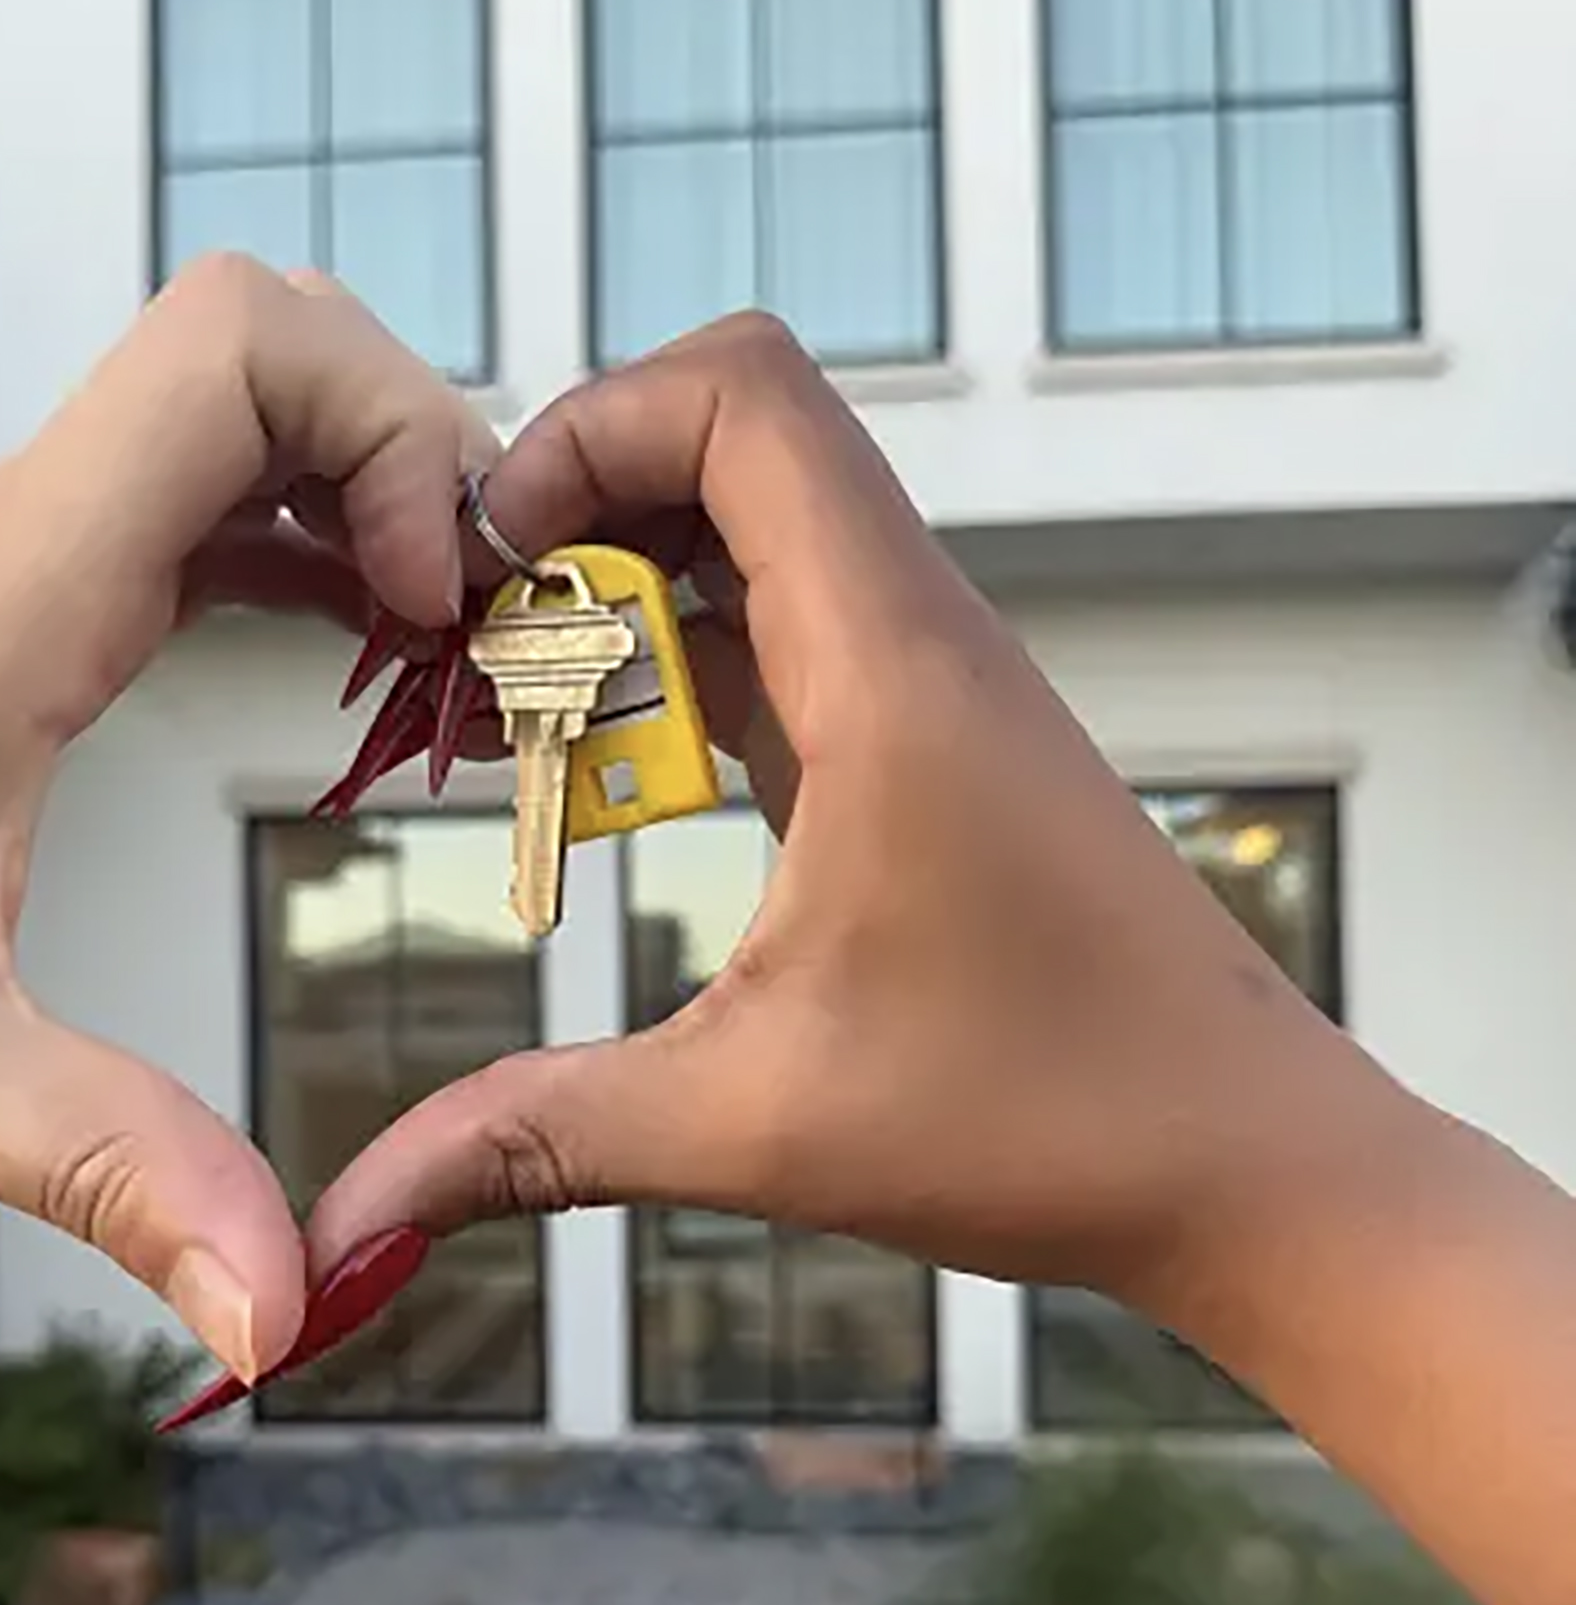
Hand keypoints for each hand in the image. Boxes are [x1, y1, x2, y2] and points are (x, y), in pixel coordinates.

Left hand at [0, 258, 495, 1386]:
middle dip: (420, 465)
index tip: (437, 601)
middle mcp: (18, 546)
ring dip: (372, 512)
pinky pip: (196, 514)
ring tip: (449, 670)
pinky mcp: (2, 616)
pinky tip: (356, 673)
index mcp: (9, 598)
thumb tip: (278, 1299)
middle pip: (278, 355)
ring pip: (244, 424)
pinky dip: (308, 558)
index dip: (389, 430)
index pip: (240, 346)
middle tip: (482, 644)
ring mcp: (13, 568)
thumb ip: (109, 1171)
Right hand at [307, 313, 1405, 1326]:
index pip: (741, 396)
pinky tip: (616, 779)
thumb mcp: (755, 1124)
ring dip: (626, 582)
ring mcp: (929, 686)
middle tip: (478, 639)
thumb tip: (361, 1208)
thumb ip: (540, 1136)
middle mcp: (917, 638)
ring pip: (759, 528)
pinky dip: (681, 660)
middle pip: (735, 431)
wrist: (1244, 1160)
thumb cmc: (1048, 1123)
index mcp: (887, 669)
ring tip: (521, 715)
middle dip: (578, 497)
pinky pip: (786, 629)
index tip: (485, 569)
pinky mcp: (930, 746)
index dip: (586, 427)